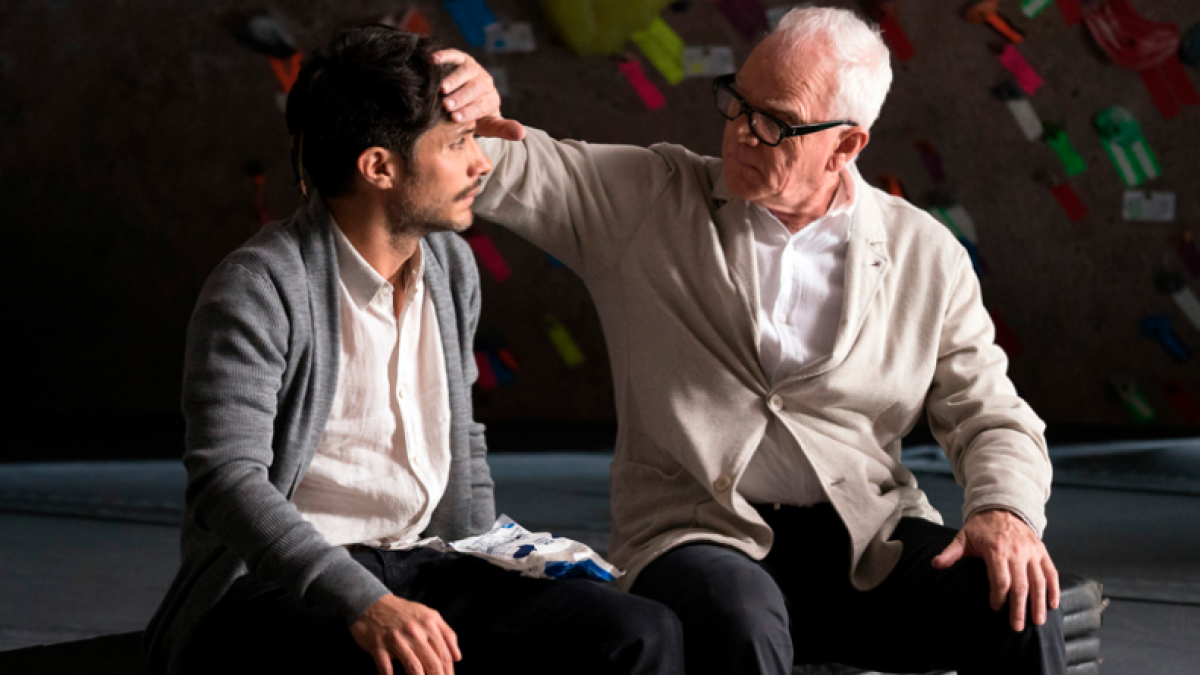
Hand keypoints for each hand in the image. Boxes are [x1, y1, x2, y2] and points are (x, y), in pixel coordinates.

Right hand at [350, 594, 460, 674]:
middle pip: (433, 663)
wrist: (371, 604)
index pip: (445, 655)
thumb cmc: (403, 613)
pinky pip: (387, 669)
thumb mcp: (429, 615)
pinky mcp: (378, 647)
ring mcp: (396, 640)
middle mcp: (415, 632)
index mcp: (430, 624)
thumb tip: (458, 658)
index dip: (449, 673)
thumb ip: (446, 634)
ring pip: (414, 668)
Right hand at [433, 49, 524, 140]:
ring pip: (466, 71)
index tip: (455, 118)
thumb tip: (521, 134)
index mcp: (492, 99)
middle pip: (475, 88)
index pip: (483, 105)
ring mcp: (473, 69)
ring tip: (441, 88)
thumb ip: (503, 129)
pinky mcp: (461, 58)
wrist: (466, 102)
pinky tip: (433, 60)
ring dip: (454, 79)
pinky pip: (454, 55)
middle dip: (461, 97)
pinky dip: (444, 56)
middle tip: (446, 105)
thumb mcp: (490, 126)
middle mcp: (485, 82)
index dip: (469, 111)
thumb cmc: (476, 118)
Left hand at [932, 508, 1059, 631]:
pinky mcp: (1042, 552)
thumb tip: (934, 564)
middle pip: (1020, 584)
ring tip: (1038, 621)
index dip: (998, 595)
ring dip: (1039, 602)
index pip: (1000, 579)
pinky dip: (1054, 589)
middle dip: (1019, 607)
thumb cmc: (981, 528)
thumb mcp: (963, 537)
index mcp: (996, 549)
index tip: (995, 607)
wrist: (1002, 508)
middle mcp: (1017, 552)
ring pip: (1039, 581)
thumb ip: (951, 553)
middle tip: (1017, 627)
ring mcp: (1032, 552)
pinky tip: (1053, 604)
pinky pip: (1051, 572)